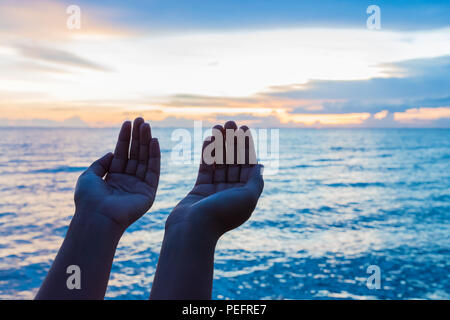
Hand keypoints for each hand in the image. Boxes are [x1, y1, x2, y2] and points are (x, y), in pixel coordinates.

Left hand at [74, 118, 159, 230]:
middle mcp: (127, 181)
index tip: (128, 122)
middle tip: (141, 119)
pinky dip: (155, 156)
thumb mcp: (88, 176)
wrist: (96, 218)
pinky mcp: (149, 193)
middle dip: (137, 137)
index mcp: (113, 178)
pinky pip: (153, 171)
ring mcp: (139, 186)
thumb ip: (100, 163)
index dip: (125, 138)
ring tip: (146, 125)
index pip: (122, 153)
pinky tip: (154, 141)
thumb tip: (111, 152)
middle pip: (135, 154)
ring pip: (145, 159)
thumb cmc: (88, 199)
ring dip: (146, 142)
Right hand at [167, 121, 263, 237]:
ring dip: (220, 143)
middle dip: (233, 141)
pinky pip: (205, 167)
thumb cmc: (222, 214)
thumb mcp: (247, 197)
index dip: (247, 146)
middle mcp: (232, 192)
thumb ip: (255, 181)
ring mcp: (215, 190)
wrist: (192, 229)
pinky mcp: (199, 189)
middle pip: (234, 161)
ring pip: (219, 162)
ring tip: (218, 125)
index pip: (249, 165)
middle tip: (230, 122)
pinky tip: (208, 138)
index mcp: (245, 195)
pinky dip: (207, 153)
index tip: (244, 128)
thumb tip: (261, 166)